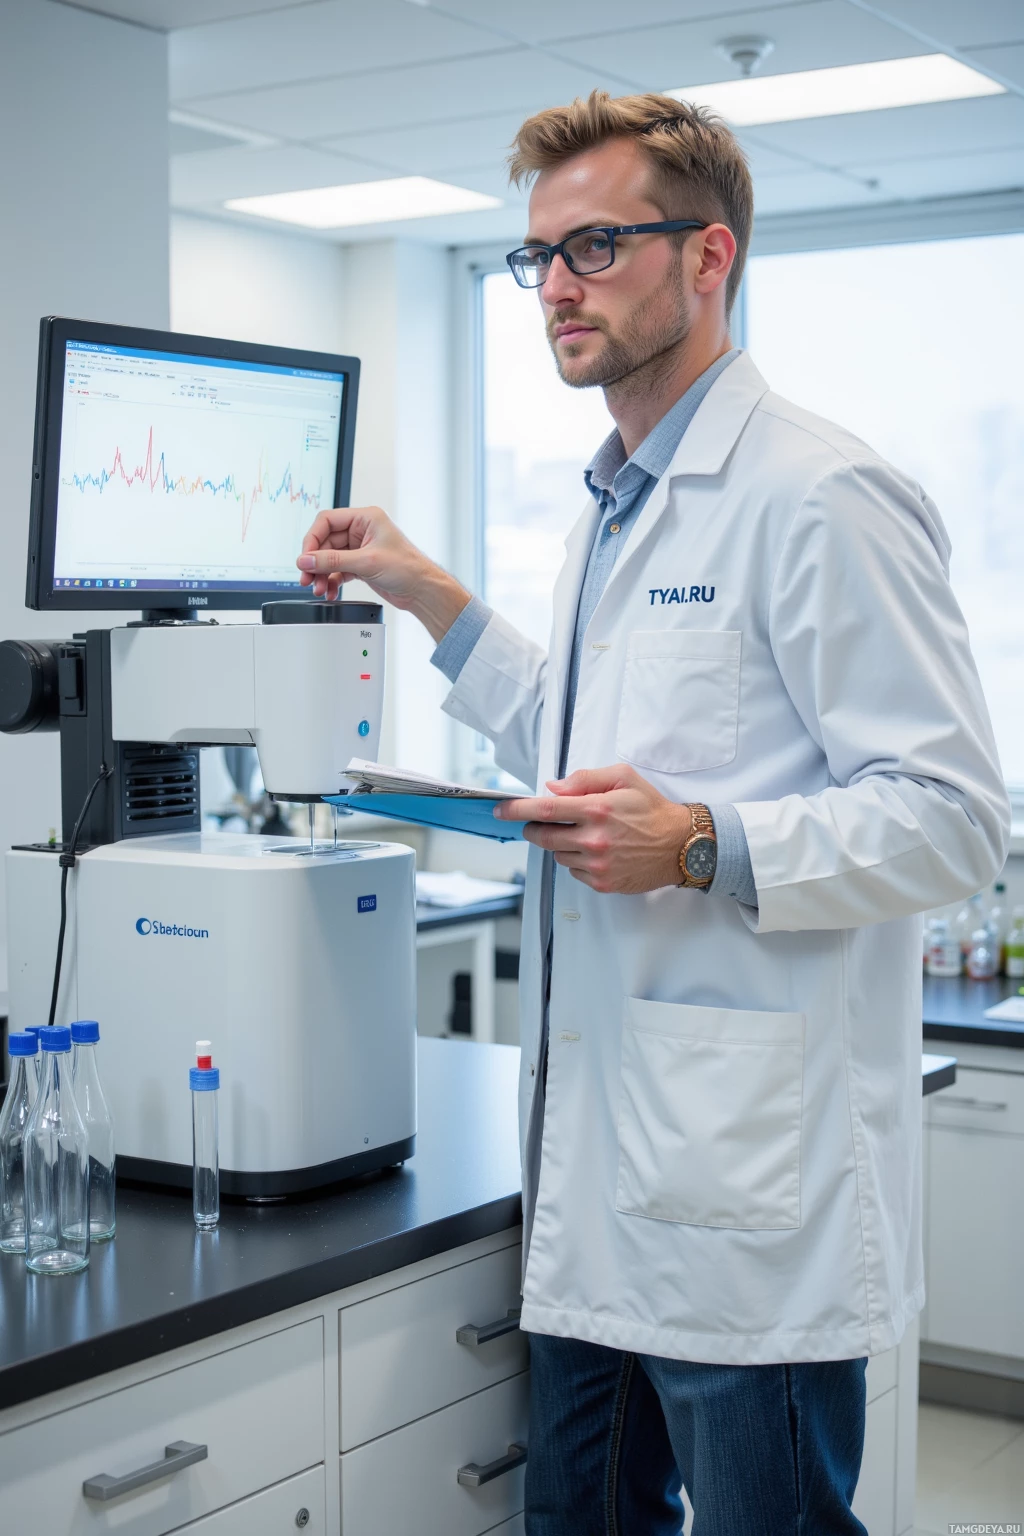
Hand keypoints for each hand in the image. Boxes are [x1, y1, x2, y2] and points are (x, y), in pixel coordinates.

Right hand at [296, 505, 470, 641]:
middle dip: (316, 562)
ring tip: (319, 588)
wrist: (423, 591)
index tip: (305, 557)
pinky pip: (338, 570)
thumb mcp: (366, 562)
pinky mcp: (361, 565)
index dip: (313, 539)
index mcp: (366, 518)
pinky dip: (332, 581)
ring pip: (330, 558)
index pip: (327, 521)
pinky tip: (330, 591)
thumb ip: (333, 561)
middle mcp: (362, 531)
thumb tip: (307, 559)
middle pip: (326, 542)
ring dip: (322, 574)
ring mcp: (361, 548)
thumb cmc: (408, 568)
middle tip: (307, 577)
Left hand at [495, 764, 692, 893]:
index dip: (517, 810)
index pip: (545, 809)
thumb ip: (585, 779)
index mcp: (596, 810)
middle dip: (534, 828)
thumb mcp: (623, 778)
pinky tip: (596, 851)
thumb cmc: (652, 810)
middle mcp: (594, 839)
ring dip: (560, 844)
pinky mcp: (602, 882)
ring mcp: (597, 864)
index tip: (501, 809)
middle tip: (538, 823)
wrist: (680, 845)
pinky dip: (577, 860)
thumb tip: (554, 787)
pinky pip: (574, 871)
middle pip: (543, 836)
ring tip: (584, 834)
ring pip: (558, 854)